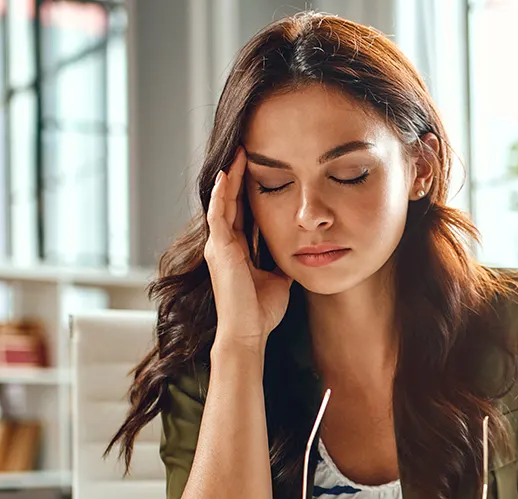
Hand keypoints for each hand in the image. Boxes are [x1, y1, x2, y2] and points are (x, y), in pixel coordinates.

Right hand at [204, 147, 291, 348]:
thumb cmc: (261, 311)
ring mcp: (219, 245)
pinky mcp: (219, 249)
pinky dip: (220, 194)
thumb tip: (299, 251)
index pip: (241, 211)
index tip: (259, 167)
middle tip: (245, 148)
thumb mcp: (278, 278)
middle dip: (236, 175)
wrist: (248, 332)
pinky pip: (217, 215)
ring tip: (238, 153)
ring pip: (221, 202)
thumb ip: (282, 262)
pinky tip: (225, 176)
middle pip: (229, 201)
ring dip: (229, 177)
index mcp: (237, 249)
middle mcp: (224, 244)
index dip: (247, 190)